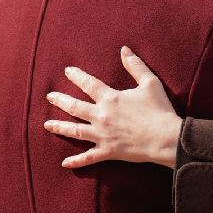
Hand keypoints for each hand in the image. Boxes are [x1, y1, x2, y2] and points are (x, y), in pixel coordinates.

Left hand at [43, 46, 181, 168]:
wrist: (165, 138)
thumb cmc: (159, 110)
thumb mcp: (150, 83)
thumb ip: (136, 66)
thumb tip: (124, 50)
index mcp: (110, 98)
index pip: (88, 83)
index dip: (76, 76)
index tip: (67, 71)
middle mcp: (101, 116)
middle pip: (75, 107)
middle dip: (60, 100)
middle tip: (49, 96)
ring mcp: (102, 135)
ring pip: (75, 130)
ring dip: (60, 127)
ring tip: (47, 124)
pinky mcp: (108, 151)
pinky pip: (88, 157)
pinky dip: (76, 161)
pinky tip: (64, 163)